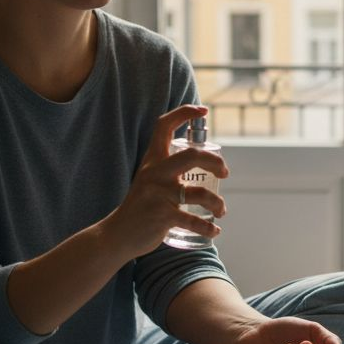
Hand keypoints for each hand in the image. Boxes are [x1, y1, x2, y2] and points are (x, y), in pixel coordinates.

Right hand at [108, 104, 229, 256]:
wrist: (118, 233)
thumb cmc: (141, 204)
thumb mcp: (149, 178)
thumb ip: (168, 167)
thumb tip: (201, 160)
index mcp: (152, 160)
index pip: (164, 126)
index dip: (184, 113)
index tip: (203, 110)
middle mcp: (155, 173)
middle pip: (192, 156)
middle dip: (215, 162)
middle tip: (224, 173)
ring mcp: (158, 195)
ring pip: (199, 194)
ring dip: (217, 203)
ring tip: (221, 210)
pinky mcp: (162, 217)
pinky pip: (193, 221)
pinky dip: (208, 228)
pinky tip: (214, 231)